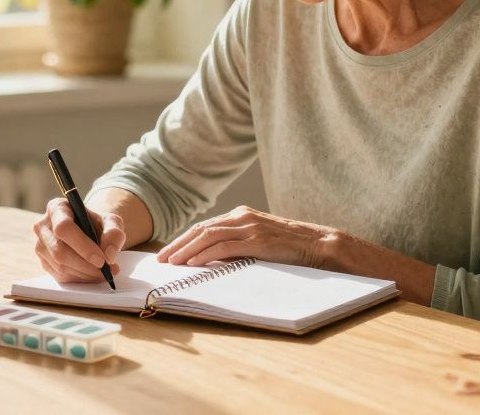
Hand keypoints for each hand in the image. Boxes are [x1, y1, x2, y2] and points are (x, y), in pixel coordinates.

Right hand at [33, 198, 124, 282]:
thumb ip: (114, 233)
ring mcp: (41, 246)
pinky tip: (93, 274)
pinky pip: (60, 276)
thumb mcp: (111, 221)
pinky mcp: (44, 262)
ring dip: (86, 273)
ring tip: (105, 272)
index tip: (102, 259)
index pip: (64, 227)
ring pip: (60, 266)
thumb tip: (109, 254)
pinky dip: (80, 278)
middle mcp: (43, 226)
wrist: (88, 231)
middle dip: (86, 264)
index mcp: (57, 208)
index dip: (83, 246)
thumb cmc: (97, 223)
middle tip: (107, 269)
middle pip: (59, 250)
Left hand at [157, 206, 338, 267]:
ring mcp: (250, 227)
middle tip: (160, 260)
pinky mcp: (258, 241)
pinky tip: (194, 264)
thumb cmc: (290, 247)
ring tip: (171, 263)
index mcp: (241, 215)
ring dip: (186, 251)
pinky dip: (206, 255)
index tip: (167, 254)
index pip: (204, 227)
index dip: (182, 240)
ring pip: (208, 236)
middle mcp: (242, 217)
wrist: (319, 244)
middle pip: (201, 229)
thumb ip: (238, 244)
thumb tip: (211, 259)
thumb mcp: (259, 241)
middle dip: (177, 245)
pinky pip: (225, 247)